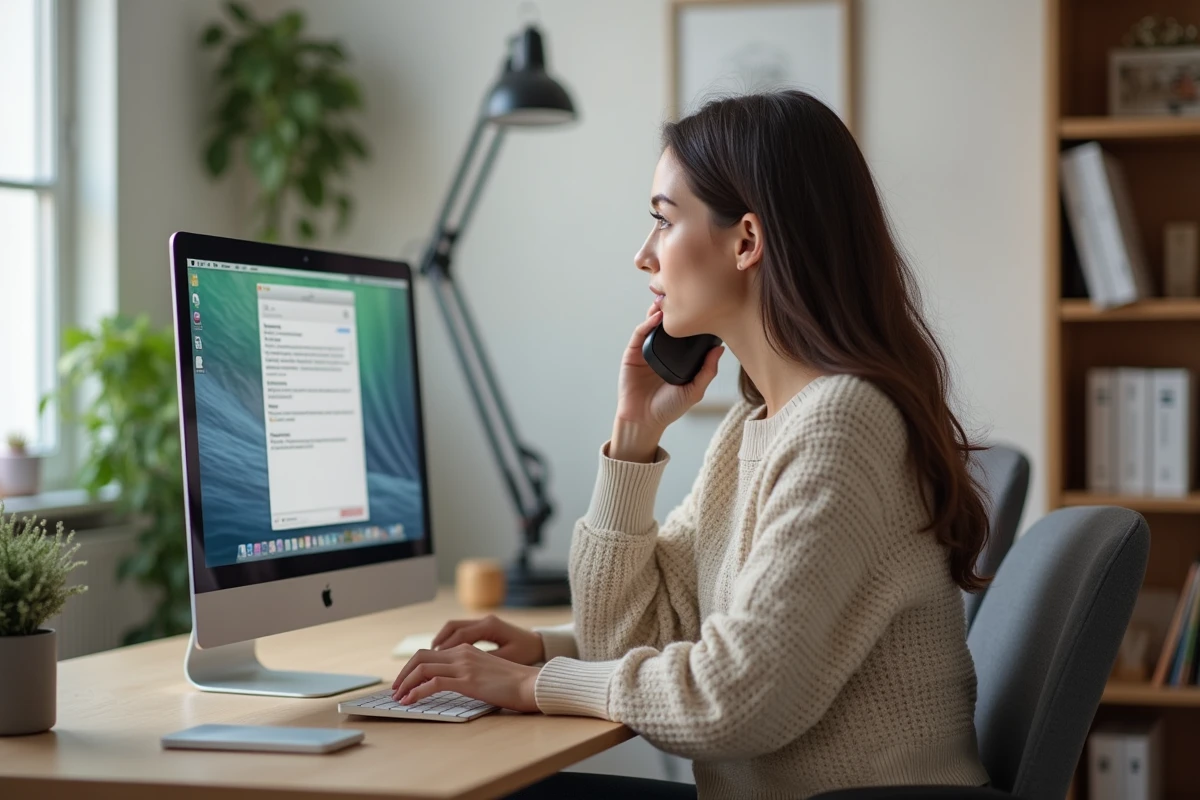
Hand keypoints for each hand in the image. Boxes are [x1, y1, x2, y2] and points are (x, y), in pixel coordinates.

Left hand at [391, 644, 541, 712]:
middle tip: (395, 689)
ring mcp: (464, 666)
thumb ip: (469, 672)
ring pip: (422, 668)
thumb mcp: (487, 671)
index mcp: (466, 649)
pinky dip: (416, 692)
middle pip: (421, 657)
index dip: (412, 667)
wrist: (531, 684)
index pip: (430, 653)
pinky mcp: (467, 681)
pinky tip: (410, 702)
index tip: (405, 681)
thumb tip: (451, 684)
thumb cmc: (514, 683)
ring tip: (399, 698)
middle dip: (403, 673)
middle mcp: (462, 653)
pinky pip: (432, 684)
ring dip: (405, 683)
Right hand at [431, 614, 545, 665]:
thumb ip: (485, 660)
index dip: (444, 649)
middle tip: (423, 661)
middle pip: (451, 628)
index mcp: (490, 626)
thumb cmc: (527, 653)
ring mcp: (483, 622)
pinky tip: (443, 656)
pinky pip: (460, 631)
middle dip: (436, 644)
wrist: (540, 645)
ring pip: (453, 627)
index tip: (432, 662)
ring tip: (429, 659)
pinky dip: (448, 641)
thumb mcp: (507, 659)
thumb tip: (463, 668)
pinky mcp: (484, 628)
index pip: (459, 635)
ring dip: (440, 642)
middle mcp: (484, 621)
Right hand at [613, 298, 723, 443]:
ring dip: (659, 311)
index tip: (703, 307)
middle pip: (669, 326)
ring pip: (652, 325)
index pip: (686, 335)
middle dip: (673, 310)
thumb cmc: (669, 409)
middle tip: (683, 295)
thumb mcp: (694, 390)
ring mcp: (647, 351)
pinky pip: (639, 334)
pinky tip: (656, 317)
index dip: (692, 321)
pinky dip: (647, 324)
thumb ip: (707, 371)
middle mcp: (663, 352)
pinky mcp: (632, 354)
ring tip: (668, 300)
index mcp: (678, 359)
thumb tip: (720, 349)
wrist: (644, 421)